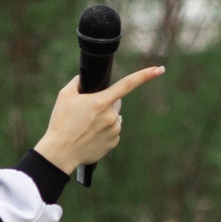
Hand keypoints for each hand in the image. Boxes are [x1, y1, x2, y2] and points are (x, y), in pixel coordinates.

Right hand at [32, 66, 165, 172]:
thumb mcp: (65, 96)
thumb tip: (87, 78)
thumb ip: (78, 82)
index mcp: (101, 102)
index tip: (159, 69)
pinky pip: (112, 131)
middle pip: (115, 102)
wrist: (61, 152)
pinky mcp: (114, 142)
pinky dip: (104, 131)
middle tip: (87, 112)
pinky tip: (90, 135)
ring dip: (104, 118)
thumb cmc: (61, 122)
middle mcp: (112, 116)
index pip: (127, 84)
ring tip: (85, 126)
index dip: (145, 75)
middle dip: (105, 103)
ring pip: (114, 117)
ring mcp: (115, 130)